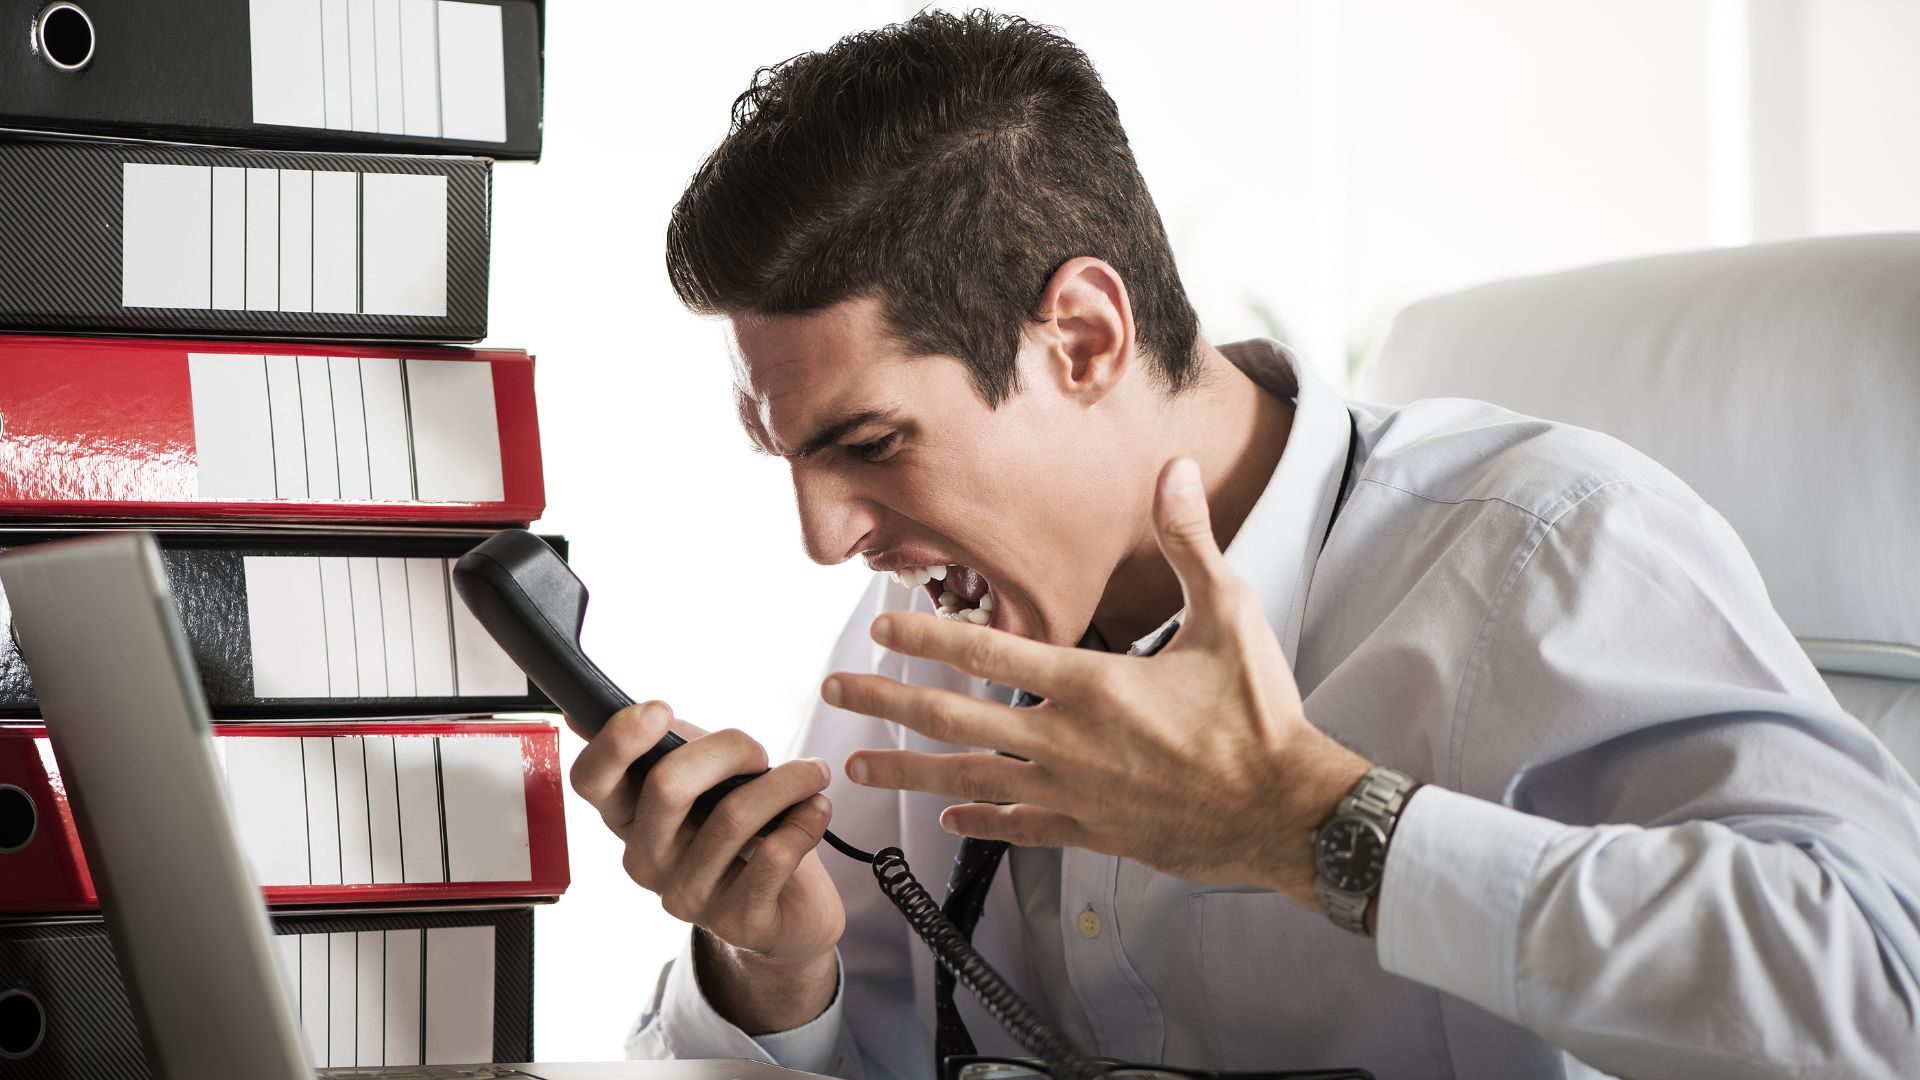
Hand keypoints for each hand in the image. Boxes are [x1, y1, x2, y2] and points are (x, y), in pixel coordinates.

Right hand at [566, 702, 843, 1029]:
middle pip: (668, 786)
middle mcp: (646, 861)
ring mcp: (687, 897)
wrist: (792, 904)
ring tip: (813, 774)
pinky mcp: (737, 922)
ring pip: (733, 817)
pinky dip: (805, 821)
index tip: (661, 710)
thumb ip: (664, 744)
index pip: (591, 779)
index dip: (618, 740)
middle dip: (729, 749)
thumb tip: (581, 712)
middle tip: (762, 753)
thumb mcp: (704, 778)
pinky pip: (773, 856)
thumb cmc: (743, 827)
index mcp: (627, 817)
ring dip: (786, 782)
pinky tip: (817, 810)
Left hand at [826, 458, 1372, 905]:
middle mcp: (1068, 742)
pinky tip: (948, 821)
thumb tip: (1172, 471)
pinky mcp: (1093, 833)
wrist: (1288, 812)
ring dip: (908, 770)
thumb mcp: (1230, 613)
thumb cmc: (1260, 714)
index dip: (928, 634)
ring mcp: (1075, 793)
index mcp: (1092, 684)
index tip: (879, 625)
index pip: (988, 652)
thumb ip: (1189, 542)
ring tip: (857, 765)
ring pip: (970, 780)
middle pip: (955, 719)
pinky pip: (1021, 827)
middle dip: (887, 702)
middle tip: (834, 692)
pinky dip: (981, 822)